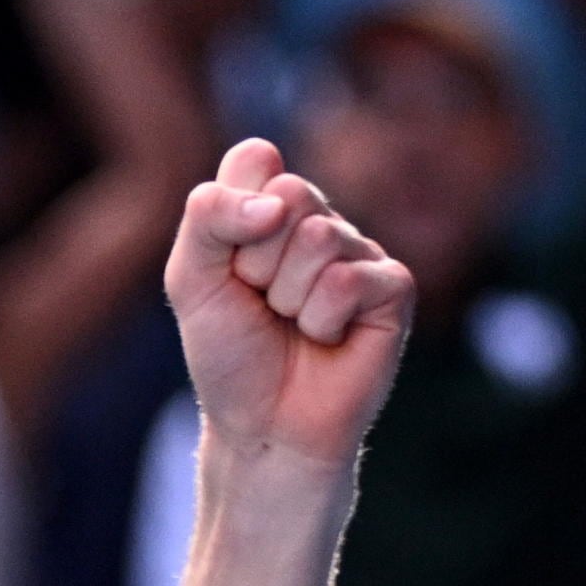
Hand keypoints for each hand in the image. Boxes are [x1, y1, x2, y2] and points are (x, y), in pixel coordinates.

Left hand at [165, 139, 414, 469]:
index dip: (230, 216)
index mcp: (273, 205)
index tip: (229, 267)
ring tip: (292, 325)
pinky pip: (348, 281)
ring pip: (318, 239)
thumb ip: (209, 217)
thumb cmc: (230, 354)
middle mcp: (321, 220)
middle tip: (262, 303)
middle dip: (257, 262)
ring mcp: (361, 252)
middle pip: (290, 194)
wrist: (263, 426)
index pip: (256, 159)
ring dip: (287, 297)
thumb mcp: (190, 279)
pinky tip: (327, 340)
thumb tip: (278, 202)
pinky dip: (321, 321)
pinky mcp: (394, 288)